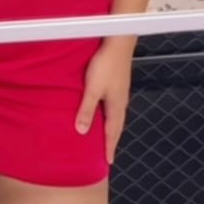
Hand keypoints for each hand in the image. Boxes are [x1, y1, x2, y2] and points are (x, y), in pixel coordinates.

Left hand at [75, 40, 134, 163]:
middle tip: (108, 152)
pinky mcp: (118, 82)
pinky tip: (104, 109)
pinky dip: (110, 113)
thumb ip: (87, 110)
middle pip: (117, 125)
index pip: (113, 132)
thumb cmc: (106, 64)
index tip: (109, 161)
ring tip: (106, 134)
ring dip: (112, 126)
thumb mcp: (92, 89)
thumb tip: (82, 130)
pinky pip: (114, 104)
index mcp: (116, 106)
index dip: (110, 147)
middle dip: (112, 139)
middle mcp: (121, 101)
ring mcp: (121, 91)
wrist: (118, 42)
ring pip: (116, 114)